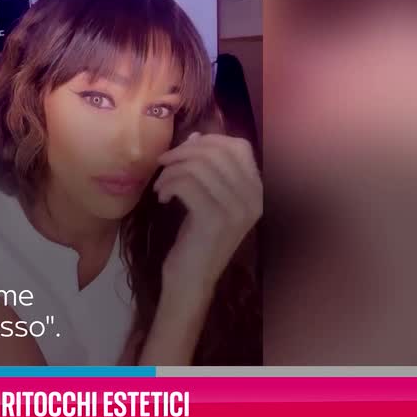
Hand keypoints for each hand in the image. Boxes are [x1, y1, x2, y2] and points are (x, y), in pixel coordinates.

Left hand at [154, 132, 262, 295]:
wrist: (192, 280)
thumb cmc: (197, 239)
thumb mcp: (205, 198)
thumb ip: (206, 168)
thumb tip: (196, 136)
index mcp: (256, 191)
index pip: (239, 146)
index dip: (209, 141)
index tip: (183, 152)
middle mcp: (252, 198)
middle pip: (216, 152)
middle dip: (183, 152)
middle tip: (163, 164)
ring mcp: (236, 209)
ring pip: (199, 166)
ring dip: (172, 170)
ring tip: (160, 186)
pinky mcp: (214, 220)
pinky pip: (187, 184)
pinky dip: (168, 185)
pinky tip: (162, 198)